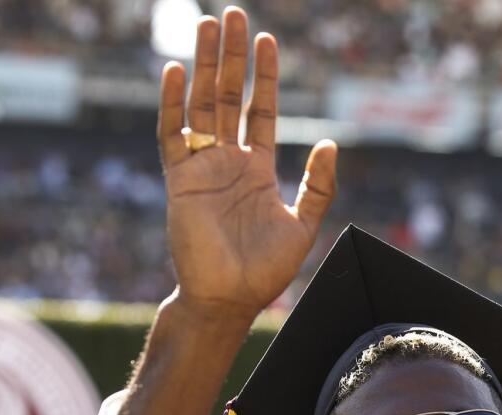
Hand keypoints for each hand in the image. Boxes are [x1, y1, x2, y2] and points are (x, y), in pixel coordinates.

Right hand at [158, 6, 337, 319]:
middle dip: (232, 56)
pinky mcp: (179, 180)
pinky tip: (177, 72)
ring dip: (205, 65)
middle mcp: (228, 161)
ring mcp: (202, 168)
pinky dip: (172, 104)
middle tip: (231, 15)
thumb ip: (317, 185)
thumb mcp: (303, 224)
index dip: (264, 76)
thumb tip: (328, 141)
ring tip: (208, 26)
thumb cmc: (265, 270)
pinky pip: (172, 135)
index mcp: (257, 168)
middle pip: (228, 96)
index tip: (267, 41)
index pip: (259, 110)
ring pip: (201, 105)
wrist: (229, 299)